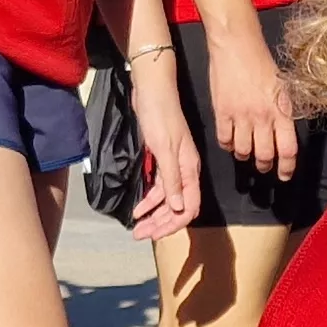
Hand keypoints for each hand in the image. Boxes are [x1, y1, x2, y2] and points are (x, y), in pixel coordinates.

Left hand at [126, 60, 204, 241]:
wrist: (152, 90)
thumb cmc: (159, 116)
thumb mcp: (164, 149)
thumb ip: (171, 180)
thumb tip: (177, 208)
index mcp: (189, 169)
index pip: (188, 207)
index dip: (174, 224)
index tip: (155, 235)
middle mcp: (185, 171)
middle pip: (178, 207)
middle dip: (161, 224)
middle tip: (141, 235)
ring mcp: (173, 166)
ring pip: (167, 200)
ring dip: (153, 215)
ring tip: (137, 228)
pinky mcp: (162, 160)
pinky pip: (159, 188)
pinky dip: (149, 200)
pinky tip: (138, 208)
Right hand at [202, 22, 296, 178]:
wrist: (237, 45)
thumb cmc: (262, 62)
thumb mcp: (283, 87)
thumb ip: (283, 111)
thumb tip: (283, 134)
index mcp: (282, 110)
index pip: (288, 149)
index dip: (287, 167)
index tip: (284, 175)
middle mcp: (262, 117)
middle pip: (264, 155)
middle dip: (264, 166)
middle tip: (263, 167)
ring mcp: (240, 116)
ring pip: (243, 151)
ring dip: (245, 156)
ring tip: (246, 153)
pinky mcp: (221, 112)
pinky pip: (224, 140)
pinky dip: (227, 145)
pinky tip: (230, 141)